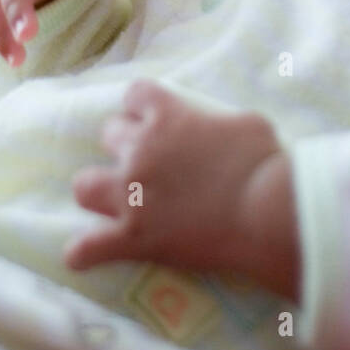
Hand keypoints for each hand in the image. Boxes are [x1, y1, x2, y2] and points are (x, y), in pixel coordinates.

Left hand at [64, 79, 296, 293]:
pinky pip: (88, 248)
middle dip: (125, 144)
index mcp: (167, 117)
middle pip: (110, 135)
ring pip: (85, 185)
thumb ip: (218, 121)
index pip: (135, 94)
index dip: (143, 106)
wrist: (264, 213)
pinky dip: (84, 252)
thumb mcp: (246, 122)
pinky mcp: (133, 238)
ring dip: (99, 189)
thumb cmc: (265, 162)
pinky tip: (85, 255)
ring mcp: (132, 196)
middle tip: (148, 161)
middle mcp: (140, 151)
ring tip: (116, 199)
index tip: (153, 117)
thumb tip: (217, 129)